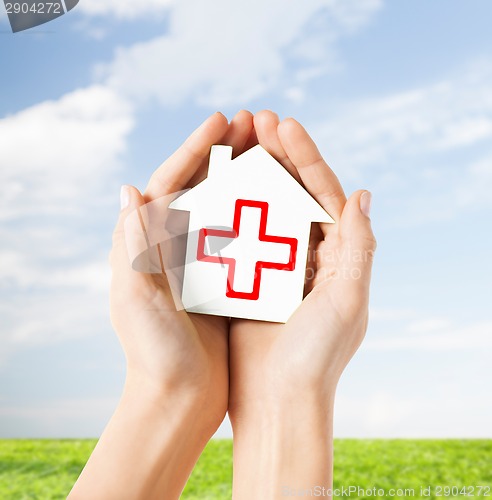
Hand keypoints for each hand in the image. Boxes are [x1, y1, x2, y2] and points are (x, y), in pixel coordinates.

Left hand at [70, 111, 255, 499]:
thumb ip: (132, 246)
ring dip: (248, 176)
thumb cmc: (154, 353)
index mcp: (148, 243)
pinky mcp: (225, 279)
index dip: (195, 148)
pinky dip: (262, 214)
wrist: (178, 397)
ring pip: (228, 205)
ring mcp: (202, 260)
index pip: (171, 181)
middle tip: (255, 122)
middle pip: (202, 186)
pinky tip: (285, 199)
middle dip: (227, 152)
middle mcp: (175, 246)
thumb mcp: (136, 299)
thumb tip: (128, 189)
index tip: (223, 120)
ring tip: (273, 149)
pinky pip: (246, 236)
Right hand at [228, 111, 375, 496]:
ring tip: (234, 143)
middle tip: (255, 121)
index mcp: (339, 257)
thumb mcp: (348, 301)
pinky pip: (239, 236)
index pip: (325, 194)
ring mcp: (277, 266)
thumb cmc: (316, 357)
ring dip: (251, 175)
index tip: (283, 124)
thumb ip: (360, 247)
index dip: (306, 157)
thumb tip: (363, 193)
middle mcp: (310, 257)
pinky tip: (213, 187)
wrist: (277, 402)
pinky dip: (229, 210)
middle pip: (294, 194)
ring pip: (264, 210)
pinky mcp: (249, 280)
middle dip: (277, 156)